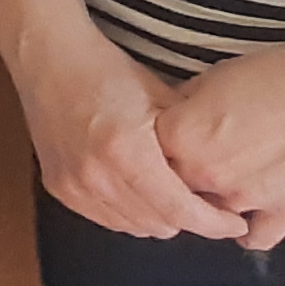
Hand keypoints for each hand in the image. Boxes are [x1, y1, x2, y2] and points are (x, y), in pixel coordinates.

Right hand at [0, 0, 241, 239]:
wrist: (49, 58)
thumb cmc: (108, 71)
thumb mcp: (163, 101)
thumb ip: (189, 147)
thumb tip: (222, 181)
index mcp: (127, 152)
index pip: (180, 211)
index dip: (214, 224)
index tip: (235, 223)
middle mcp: (96, 175)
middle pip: (160, 225)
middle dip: (188, 219)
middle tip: (205, 202)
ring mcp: (74, 185)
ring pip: (133, 227)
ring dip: (158, 218)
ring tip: (172, 196)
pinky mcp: (59, 188)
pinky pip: (105, 219)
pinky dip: (128, 213)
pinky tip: (138, 192)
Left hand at [155, 0, 284, 251]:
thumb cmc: (279, 73)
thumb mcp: (213, 78)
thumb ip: (182, 107)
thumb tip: (166, 122)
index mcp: (182, 137)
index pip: (146, 155)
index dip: (153, 148)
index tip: (161, 144)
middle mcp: (208, 174)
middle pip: (175, 187)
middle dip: (180, 176)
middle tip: (194, 162)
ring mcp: (248, 198)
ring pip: (212, 215)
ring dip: (213, 202)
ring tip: (223, 182)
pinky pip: (256, 237)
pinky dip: (249, 230)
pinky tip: (246, 217)